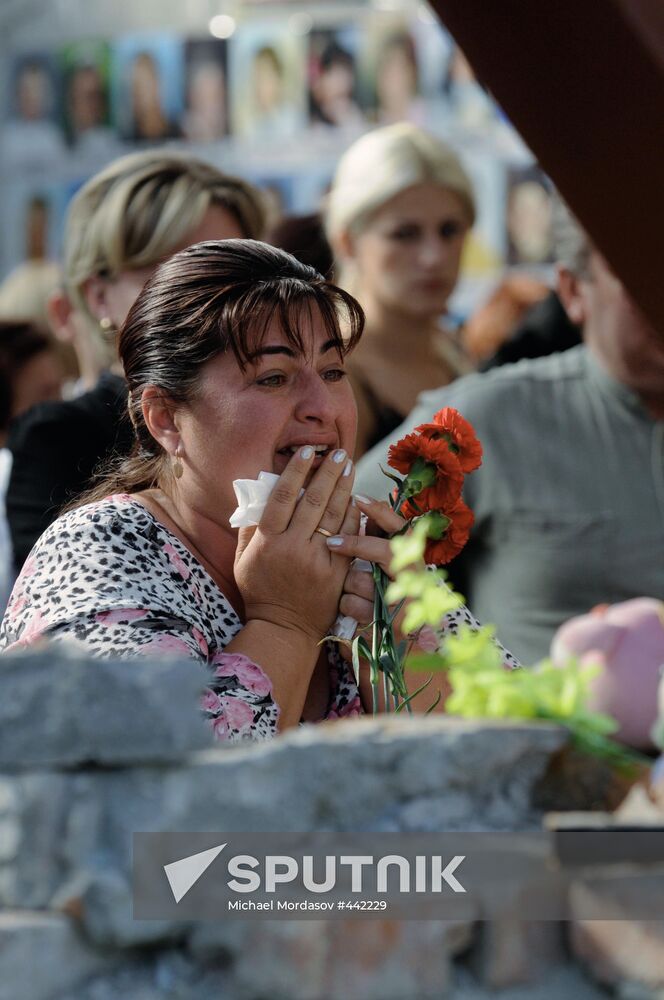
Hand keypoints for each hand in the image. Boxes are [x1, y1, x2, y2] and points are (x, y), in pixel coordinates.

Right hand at [234, 447, 359, 641]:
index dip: (295, 471)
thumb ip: (249, 527)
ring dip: (343, 488)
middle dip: (327, 473)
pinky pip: (348, 538)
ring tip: (350, 467)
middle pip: (312, 501)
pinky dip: (352, 516)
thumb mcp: (243, 559)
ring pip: (333, 516)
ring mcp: (317, 561)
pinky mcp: (336, 573)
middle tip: (338, 453)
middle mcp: (293, 548)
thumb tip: (255, 492)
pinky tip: (357, 498)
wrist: (283, 628)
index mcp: (268, 542)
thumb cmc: (260, 590)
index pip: (282, 498)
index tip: (307, 451)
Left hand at [334, 496, 409, 656]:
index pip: (401, 529)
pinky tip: (348, 612)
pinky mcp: (385, 626)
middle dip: (357, 546)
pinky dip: (345, 607)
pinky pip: (353, 605)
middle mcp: (413, 580)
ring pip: (363, 580)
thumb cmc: (381, 599)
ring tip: (346, 592)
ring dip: (348, 585)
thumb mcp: (381, 566)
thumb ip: (375, 538)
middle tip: (332, 542)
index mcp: (412, 561)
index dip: (381, 512)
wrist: (388, 647)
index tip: (358, 498)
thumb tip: (360, 504)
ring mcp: (401, 603)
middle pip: (386, 552)